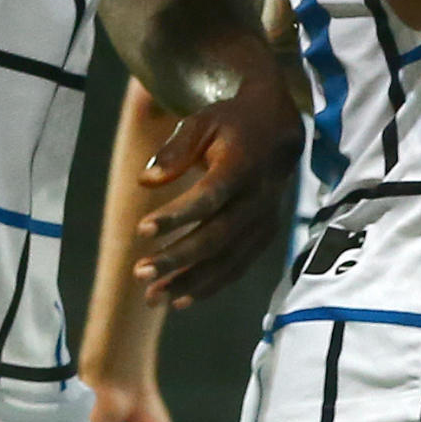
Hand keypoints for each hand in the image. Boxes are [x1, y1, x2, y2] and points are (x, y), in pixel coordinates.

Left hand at [133, 74, 303, 307]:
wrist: (280, 130)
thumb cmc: (232, 123)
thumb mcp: (202, 122)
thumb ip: (175, 150)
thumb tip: (146, 181)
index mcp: (241, 166)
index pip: (209, 197)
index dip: (177, 216)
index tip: (142, 230)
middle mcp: (257, 198)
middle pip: (216, 236)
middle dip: (177, 259)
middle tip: (140, 273)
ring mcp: (264, 220)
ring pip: (227, 259)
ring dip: (190, 281)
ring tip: (154, 296)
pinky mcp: (266, 234)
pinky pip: (238, 266)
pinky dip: (211, 285)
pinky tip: (182, 299)